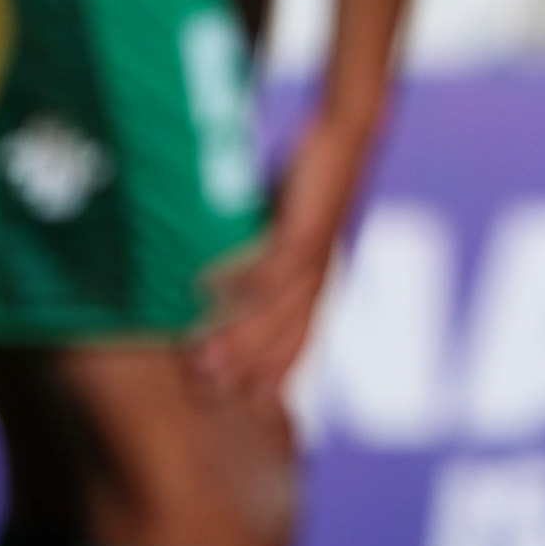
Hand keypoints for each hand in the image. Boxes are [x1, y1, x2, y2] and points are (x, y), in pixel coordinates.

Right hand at [186, 104, 380, 408]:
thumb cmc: (306, 181)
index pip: (296, 344)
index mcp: (316, 283)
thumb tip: (209, 280)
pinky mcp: (309, 226)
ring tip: (197, 357)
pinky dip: (244, 279)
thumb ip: (251, 257)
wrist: (347, 135)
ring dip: (239, 337)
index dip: (273, 378)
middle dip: (247, 370)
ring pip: (277, 309)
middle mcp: (321, 278)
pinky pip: (275, 260)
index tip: (244, 410)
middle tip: (205, 392)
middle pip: (286, 337)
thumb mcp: (278, 228)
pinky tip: (210, 290)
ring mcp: (317, 255)